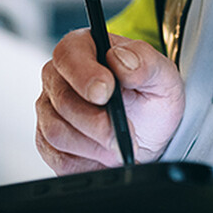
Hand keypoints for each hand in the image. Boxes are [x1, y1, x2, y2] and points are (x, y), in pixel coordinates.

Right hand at [36, 30, 184, 174]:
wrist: (152, 134)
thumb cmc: (151, 98)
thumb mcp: (163, 77)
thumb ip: (146, 62)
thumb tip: (121, 60)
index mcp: (84, 50)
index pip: (69, 56)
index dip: (85, 75)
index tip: (106, 92)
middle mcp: (60, 78)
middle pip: (63, 101)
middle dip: (98, 122)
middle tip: (125, 132)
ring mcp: (50, 111)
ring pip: (57, 132)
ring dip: (95, 145)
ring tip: (121, 146)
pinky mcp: (49, 143)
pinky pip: (59, 159)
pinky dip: (88, 162)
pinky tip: (107, 156)